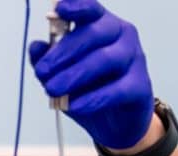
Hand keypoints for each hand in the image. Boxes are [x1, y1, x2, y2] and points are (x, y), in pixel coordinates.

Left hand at [30, 0, 154, 149]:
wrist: (114, 123)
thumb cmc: (90, 89)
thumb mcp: (61, 74)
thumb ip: (47, 59)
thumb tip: (36, 48)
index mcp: (102, 25)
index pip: (91, 9)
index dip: (77, 7)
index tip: (60, 9)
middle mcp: (121, 36)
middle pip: (94, 34)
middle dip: (63, 52)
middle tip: (42, 71)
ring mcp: (135, 59)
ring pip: (105, 60)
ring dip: (74, 75)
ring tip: (52, 89)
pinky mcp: (141, 86)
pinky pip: (117, 89)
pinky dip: (93, 98)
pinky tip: (75, 105)